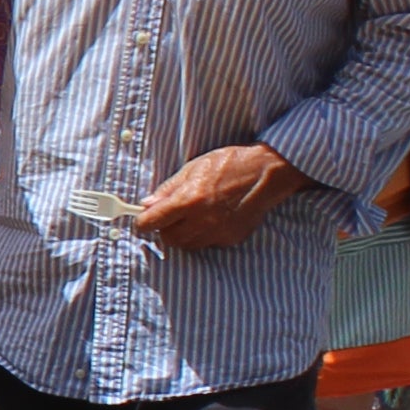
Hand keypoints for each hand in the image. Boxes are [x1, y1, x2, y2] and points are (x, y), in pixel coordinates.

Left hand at [128, 142, 299, 252]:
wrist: (267, 172)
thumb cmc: (230, 164)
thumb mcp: (193, 168)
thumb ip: (168, 189)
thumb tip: (147, 204)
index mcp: (189, 200)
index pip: (152, 222)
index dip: (142, 222)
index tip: (142, 219)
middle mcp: (202, 220)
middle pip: (168, 239)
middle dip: (164, 229)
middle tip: (170, 216)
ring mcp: (218, 232)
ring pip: (187, 244)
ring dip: (182, 234)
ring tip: (192, 216)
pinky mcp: (231, 239)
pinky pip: (208, 243)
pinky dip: (204, 235)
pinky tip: (212, 218)